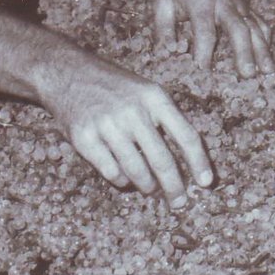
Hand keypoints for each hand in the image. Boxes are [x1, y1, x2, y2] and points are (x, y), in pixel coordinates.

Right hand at [40, 44, 212, 206]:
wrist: (67, 73)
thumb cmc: (113, 86)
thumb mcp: (144, 90)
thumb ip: (164, 118)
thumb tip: (187, 160)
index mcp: (153, 97)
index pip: (186, 135)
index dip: (199, 162)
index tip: (207, 183)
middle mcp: (132, 111)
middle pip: (162, 160)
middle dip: (174, 187)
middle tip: (180, 202)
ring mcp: (107, 124)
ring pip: (137, 170)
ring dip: (147, 186)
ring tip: (151, 190)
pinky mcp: (85, 138)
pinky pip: (111, 171)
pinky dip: (121, 180)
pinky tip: (124, 178)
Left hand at [155, 0, 273, 75]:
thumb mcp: (161, 1)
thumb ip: (163, 29)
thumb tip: (167, 54)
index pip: (204, 29)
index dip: (204, 50)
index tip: (203, 71)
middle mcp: (223, 1)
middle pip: (238, 28)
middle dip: (244, 52)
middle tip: (247, 75)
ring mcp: (238, 2)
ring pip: (254, 26)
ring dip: (262, 50)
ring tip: (267, 72)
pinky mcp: (246, 5)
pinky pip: (260, 22)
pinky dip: (266, 40)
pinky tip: (268, 59)